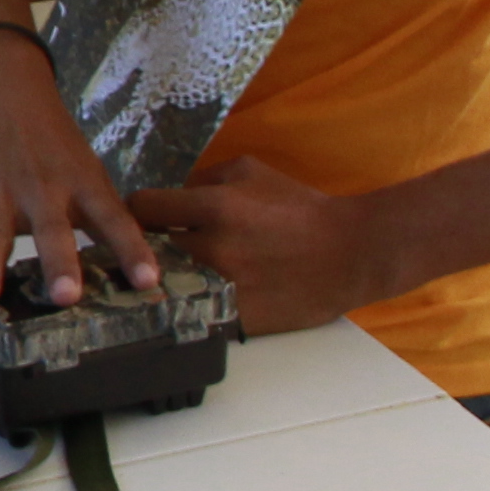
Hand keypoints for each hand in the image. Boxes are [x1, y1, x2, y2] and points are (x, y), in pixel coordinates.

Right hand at [0, 39, 158, 302]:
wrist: (1, 89)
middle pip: (54, 232)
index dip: (132, 250)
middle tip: (67, 296)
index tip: (148, 280)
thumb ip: (100, 213)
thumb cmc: (50, 139)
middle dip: (60, 264)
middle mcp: (43, 192)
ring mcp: (0, 195)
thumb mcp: (85, 167)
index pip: (114, 221)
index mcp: (81, 185)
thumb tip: (132, 259)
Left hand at [125, 155, 398, 336]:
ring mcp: (221, 287)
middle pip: (147, 251)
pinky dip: (193, 305)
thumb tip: (172, 193)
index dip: (138, 211)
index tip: (145, 217)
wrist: (351, 253)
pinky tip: (199, 298)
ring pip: (168, 285)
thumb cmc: (301, 208)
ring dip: (168, 279)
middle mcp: (211, 248)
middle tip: (156, 249)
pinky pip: (195, 311)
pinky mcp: (234, 318)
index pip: (140, 208)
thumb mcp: (251, 172)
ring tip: (176, 274)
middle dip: (150, 248)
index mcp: (213, 206)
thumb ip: (204, 177)